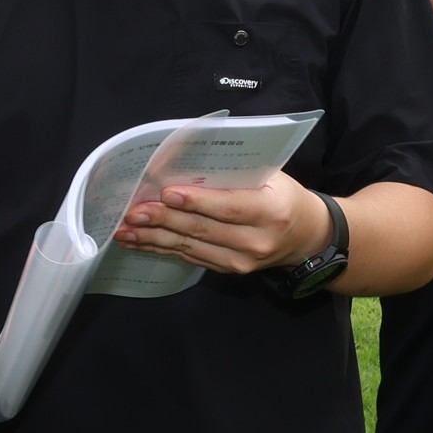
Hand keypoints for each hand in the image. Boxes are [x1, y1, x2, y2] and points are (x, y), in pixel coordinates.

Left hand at [116, 171, 328, 277]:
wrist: (306, 236)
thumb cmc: (283, 196)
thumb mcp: (271, 176)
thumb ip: (235, 173)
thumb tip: (187, 162)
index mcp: (270, 211)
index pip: (228, 207)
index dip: (196, 202)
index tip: (166, 194)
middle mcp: (256, 241)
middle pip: (203, 230)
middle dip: (163, 221)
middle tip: (133, 212)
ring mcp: (241, 261)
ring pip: (191, 247)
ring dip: (154, 239)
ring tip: (125, 230)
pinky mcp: (228, 270)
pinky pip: (191, 258)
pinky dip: (163, 249)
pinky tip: (140, 242)